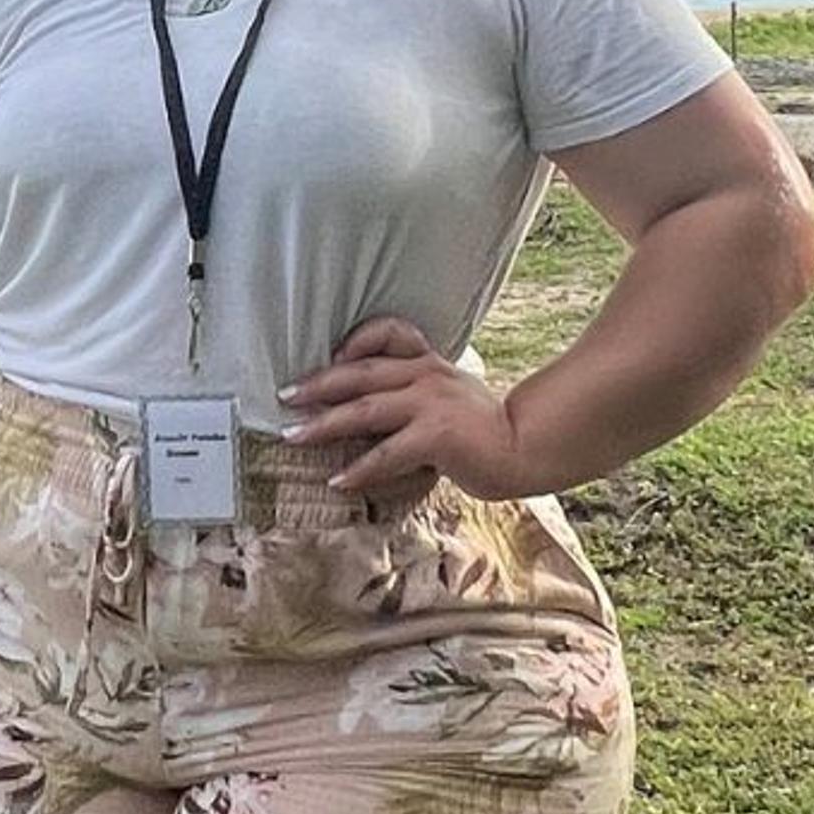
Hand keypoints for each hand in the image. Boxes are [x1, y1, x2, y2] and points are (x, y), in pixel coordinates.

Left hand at [281, 317, 538, 499]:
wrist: (528, 450)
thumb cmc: (487, 432)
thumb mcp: (451, 400)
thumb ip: (416, 397)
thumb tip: (367, 416)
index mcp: (430, 363)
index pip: (391, 332)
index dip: (358, 338)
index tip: (332, 354)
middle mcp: (428, 375)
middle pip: (362, 372)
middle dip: (318, 384)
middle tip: (285, 396)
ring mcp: (432, 403)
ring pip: (365, 410)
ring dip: (324, 425)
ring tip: (293, 437)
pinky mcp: (436, 436)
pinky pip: (386, 454)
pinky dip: (358, 469)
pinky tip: (338, 481)